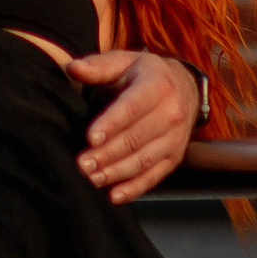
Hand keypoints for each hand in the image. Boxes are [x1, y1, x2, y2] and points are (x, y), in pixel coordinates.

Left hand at [70, 50, 200, 202]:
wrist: (184, 88)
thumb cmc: (145, 75)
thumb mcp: (124, 61)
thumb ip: (98, 66)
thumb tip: (72, 68)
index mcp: (157, 86)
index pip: (132, 108)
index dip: (111, 124)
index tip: (90, 138)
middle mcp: (172, 113)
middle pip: (136, 138)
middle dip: (107, 154)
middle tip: (82, 165)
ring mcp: (175, 138)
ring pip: (144, 160)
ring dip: (116, 173)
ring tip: (91, 178)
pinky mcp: (174, 157)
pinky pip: (154, 176)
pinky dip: (134, 188)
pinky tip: (113, 195)